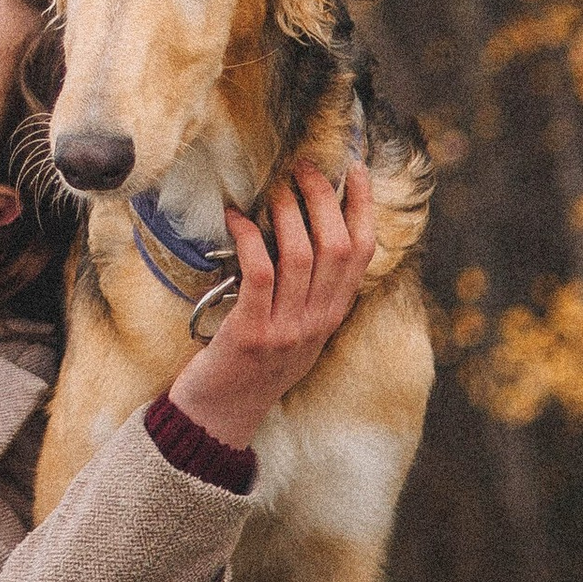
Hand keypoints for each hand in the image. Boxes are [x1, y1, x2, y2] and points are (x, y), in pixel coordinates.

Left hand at [166, 160, 375, 454]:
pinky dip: (249, 239)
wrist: (220, 414)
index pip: (362, 252)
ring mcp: (288, 329)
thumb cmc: (251, 361)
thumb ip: (307, 288)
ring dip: (286, 212)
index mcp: (332, 314)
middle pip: (336, 246)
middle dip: (322, 197)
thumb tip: (303, 224)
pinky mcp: (253, 333)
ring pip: (302, 255)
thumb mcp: (295, 326)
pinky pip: (260, 274)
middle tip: (302, 167)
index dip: (362, 207)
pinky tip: (235, 219)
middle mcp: (318, 321)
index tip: (352, 169)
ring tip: (272, 189)